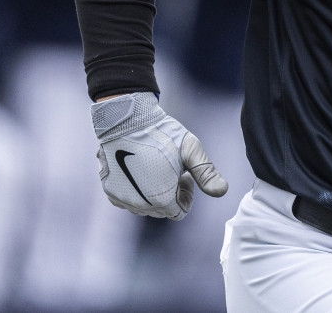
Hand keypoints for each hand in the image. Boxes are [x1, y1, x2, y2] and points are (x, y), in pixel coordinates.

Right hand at [91, 92, 227, 218]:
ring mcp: (122, 198)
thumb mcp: (190, 150)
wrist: (127, 119)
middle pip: (162, 210)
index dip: (185, 194)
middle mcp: (139, 204)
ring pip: (144, 207)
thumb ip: (206, 173)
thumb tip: (222, 192)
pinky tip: (140, 170)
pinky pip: (128, 200)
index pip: (179, 212)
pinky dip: (136, 190)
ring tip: (156, 167)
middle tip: (171, 169)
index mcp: (161, 198)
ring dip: (152, 193)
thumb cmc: (163, 133)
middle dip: (170, 194)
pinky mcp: (110, 190)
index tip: (183, 175)